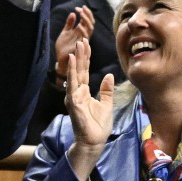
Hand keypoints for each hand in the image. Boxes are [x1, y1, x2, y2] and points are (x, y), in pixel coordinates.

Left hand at [54, 6, 93, 79]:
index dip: (85, 13)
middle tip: (82, 8)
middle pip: (91, 23)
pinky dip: (83, 31)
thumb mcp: (65, 32)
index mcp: (81, 32)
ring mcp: (83, 41)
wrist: (60, 59)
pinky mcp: (80, 46)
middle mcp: (84, 35)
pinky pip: (85, 38)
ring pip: (90, 29)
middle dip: (88, 15)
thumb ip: (69, 24)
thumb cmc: (63, 47)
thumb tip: (73, 13)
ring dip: (86, 21)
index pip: (87, 20)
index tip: (78, 7)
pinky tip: (79, 25)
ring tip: (81, 14)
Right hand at [64, 38, 113, 180]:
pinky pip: (73, 84)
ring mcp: (74, 97)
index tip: (87, 44)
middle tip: (82, 39)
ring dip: (76, 60)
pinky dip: (73, 72)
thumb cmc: (99, 126)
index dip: (86, 58)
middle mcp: (77, 93)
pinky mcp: (73, 102)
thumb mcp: (106, 104)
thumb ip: (106, 90)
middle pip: (79, 70)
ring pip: (75, 74)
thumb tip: (108, 75)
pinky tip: (74, 61)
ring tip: (77, 46)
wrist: (95, 141)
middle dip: (81, 55)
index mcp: (84, 92)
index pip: (85, 72)